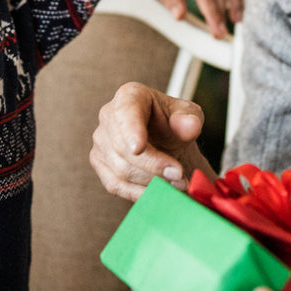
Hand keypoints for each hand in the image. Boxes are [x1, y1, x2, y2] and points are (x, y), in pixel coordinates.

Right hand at [89, 81, 213, 199]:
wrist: (166, 142)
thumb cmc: (175, 123)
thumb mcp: (189, 116)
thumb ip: (190, 119)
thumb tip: (190, 126)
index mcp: (130, 95)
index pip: (126, 111)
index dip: (131, 130)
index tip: (138, 148)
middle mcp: (108, 115)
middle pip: (124, 147)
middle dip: (154, 166)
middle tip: (179, 175)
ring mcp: (101, 141)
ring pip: (121, 169)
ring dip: (151, 181)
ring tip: (177, 183)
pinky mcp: (100, 163)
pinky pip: (116, 184)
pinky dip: (139, 193)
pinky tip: (159, 194)